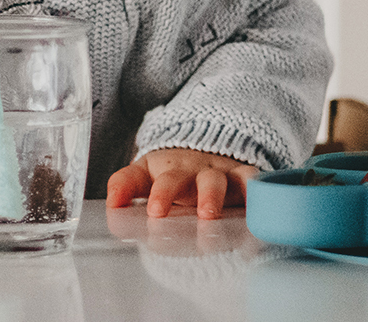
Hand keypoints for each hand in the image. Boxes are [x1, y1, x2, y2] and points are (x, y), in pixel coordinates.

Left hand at [105, 148, 257, 219]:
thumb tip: (111, 202)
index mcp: (163, 173)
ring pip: (214, 181)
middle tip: (162, 213)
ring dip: (211, 196)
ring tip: (208, 216)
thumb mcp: (145, 174)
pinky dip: (255, 194)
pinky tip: (255, 214)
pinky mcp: (242, 178)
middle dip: (170, 194)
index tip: (152, 211)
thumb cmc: (173, 173)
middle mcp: (188, 172)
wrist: (210, 150)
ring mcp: (216, 174)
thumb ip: (125, 186)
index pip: (146, 179)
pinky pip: (251, 181)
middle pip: (177, 180)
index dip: (149, 193)